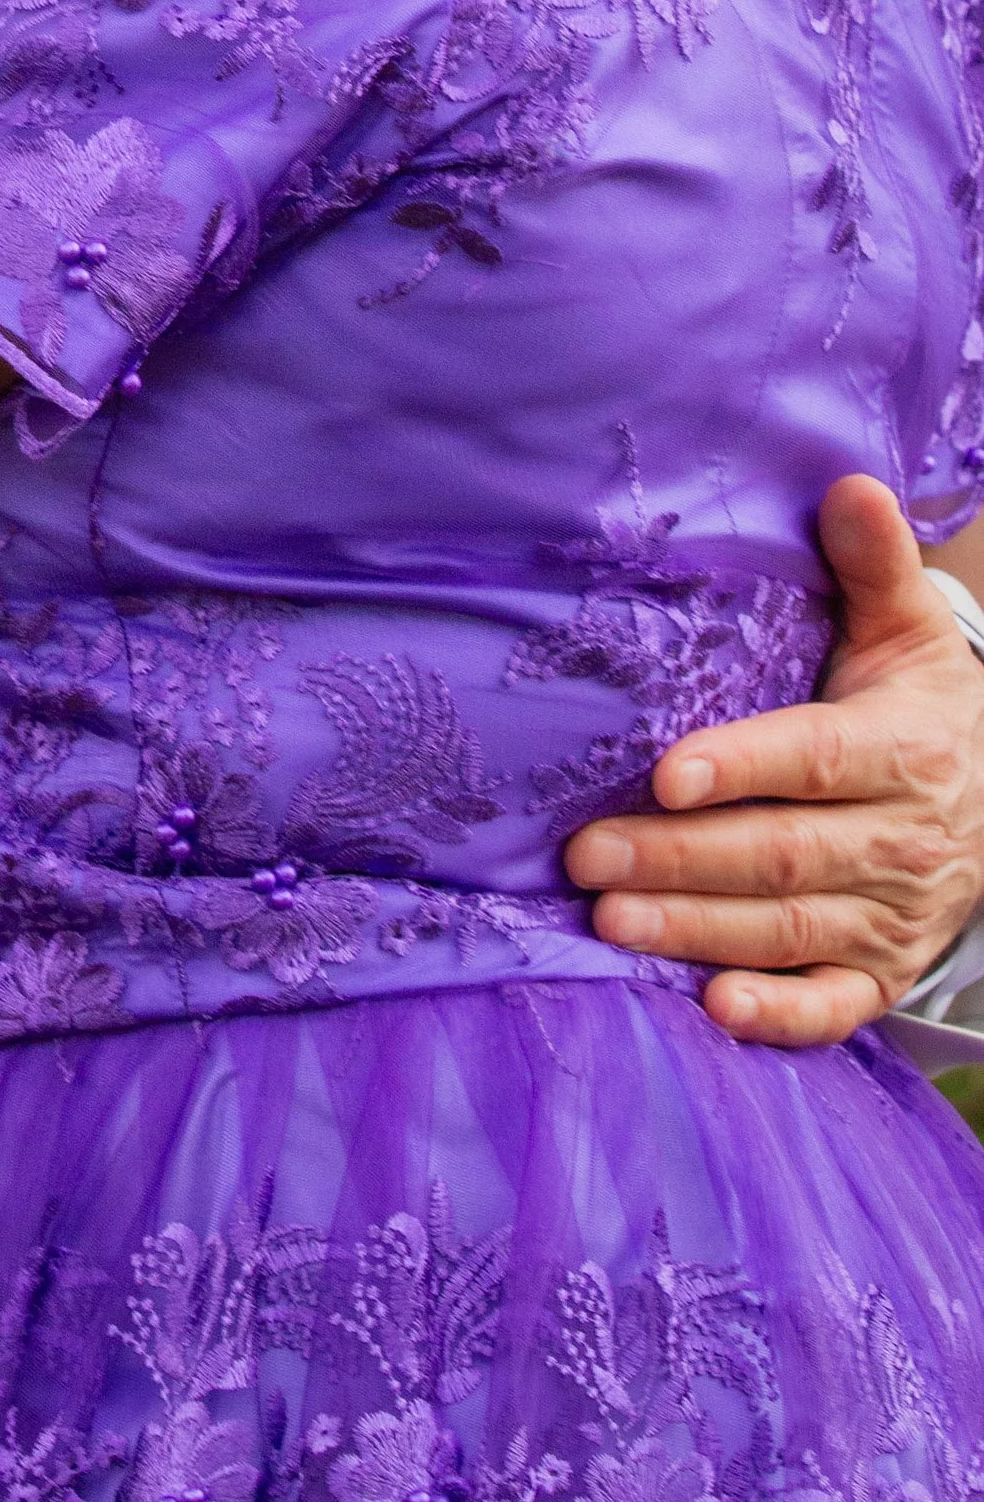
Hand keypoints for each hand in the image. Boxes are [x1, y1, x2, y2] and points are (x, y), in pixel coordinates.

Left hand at [562, 475, 983, 1042]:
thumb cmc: (916, 698)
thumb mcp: (907, 626)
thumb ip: (873, 562)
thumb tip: (848, 484)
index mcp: (901, 748)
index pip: (815, 760)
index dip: (743, 767)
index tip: (664, 772)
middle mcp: (901, 839)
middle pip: (785, 856)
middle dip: (683, 859)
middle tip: (585, 854)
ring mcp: (893, 915)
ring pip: (792, 932)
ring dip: (698, 930)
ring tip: (607, 920)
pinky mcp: (883, 972)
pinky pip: (836, 1007)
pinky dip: (780, 1017)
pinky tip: (712, 1009)